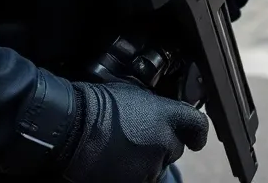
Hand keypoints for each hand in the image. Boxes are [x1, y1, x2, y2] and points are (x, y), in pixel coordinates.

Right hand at [59, 81, 208, 182]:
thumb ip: (156, 108)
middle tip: (137, 139)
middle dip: (161, 145)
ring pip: (156, 168)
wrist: (69, 129)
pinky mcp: (134, 182)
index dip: (196, 133)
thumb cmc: (95, 106)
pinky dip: (131, 174)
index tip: (196, 139)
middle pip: (174, 149)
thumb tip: (161, 115)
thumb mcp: (134, 94)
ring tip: (120, 151)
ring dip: (145, 162)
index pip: (197, 126)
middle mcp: (164, 143)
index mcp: (167, 116)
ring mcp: (149, 167)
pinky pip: (140, 179)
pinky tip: (114, 163)